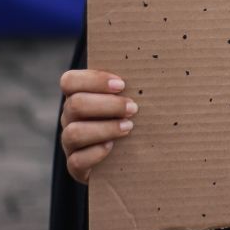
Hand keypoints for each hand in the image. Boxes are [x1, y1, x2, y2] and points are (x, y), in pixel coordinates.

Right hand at [59, 69, 137, 183]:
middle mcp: (69, 118)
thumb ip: (131, 84)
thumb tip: (160, 63)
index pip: (69, 81)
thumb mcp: (128, 98)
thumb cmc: (130, 117)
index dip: (94, 80)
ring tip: (129, 127)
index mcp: (78, 96)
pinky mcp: (76, 166)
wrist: (126, 156)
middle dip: (107, 105)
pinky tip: (113, 147)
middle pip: (75, 104)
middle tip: (133, 108)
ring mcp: (70, 143)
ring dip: (104, 128)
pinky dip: (96, 153)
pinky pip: (77, 160)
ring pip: (74, 132)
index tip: (122, 84)